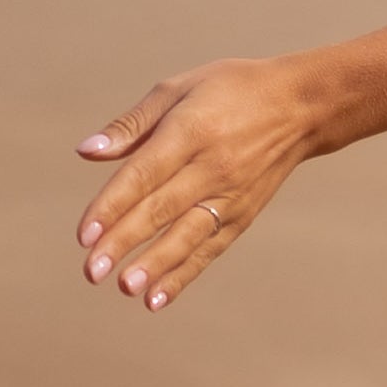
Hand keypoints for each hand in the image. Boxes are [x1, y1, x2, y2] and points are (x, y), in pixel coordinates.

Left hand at [74, 57, 319, 310]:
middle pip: (162, 210)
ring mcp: (231, 195)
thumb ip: (132, 124)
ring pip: (188, 236)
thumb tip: (86, 151)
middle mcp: (213, 167)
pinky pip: (210, 248)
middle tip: (92, 272)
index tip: (84, 235)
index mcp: (192, 130)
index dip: (112, 205)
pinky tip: (156, 298)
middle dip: (124, 242)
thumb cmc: (232, 90)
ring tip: (125, 288)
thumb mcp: (179, 89)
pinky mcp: (244, 215)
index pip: (145, 173)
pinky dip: (184, 274)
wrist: (302, 106)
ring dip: (156, 266)